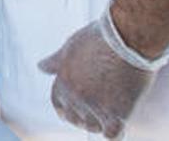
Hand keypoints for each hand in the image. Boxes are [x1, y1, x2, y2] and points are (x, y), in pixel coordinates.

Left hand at [39, 16, 158, 137]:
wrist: (128, 38)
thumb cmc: (102, 38)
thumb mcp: (72, 46)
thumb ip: (56, 61)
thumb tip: (40, 67)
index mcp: (63, 80)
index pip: (58, 103)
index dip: (68, 106)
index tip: (78, 106)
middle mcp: (75, 96)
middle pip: (76, 117)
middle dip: (85, 115)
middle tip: (101, 106)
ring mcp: (94, 106)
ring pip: (93, 126)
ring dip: (101, 122)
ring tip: (114, 109)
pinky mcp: (116, 114)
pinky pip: (112, 134)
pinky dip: (116, 132)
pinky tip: (121, 122)